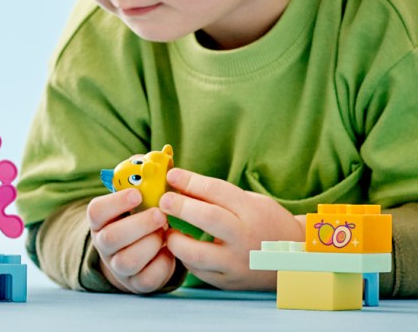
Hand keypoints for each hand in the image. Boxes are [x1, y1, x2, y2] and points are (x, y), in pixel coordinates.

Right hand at [87, 188, 176, 293]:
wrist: (140, 255)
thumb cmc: (140, 218)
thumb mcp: (137, 201)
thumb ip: (144, 181)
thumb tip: (162, 157)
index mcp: (101, 220)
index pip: (96, 211)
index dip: (115, 202)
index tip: (136, 194)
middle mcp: (104, 244)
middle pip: (111, 238)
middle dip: (138, 225)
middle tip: (161, 215)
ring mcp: (118, 266)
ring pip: (127, 261)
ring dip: (150, 245)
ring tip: (164, 234)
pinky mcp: (136, 283)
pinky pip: (147, 278)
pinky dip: (162, 265)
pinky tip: (169, 251)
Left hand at [159, 168, 304, 290]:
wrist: (294, 259)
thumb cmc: (265, 223)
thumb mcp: (250, 202)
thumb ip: (218, 196)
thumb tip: (179, 185)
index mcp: (252, 211)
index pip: (217, 191)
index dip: (190, 181)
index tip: (172, 176)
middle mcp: (245, 238)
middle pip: (207, 218)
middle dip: (180, 206)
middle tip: (163, 200)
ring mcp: (236, 263)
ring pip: (196, 253)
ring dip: (175, 239)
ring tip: (168, 229)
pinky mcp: (228, 282)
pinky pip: (197, 271)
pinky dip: (185, 258)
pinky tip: (182, 247)